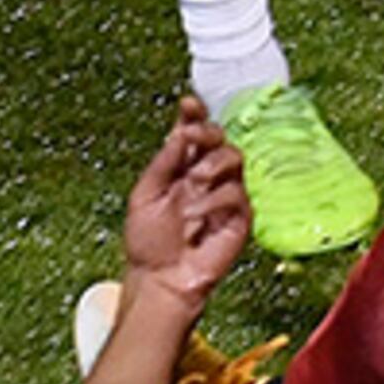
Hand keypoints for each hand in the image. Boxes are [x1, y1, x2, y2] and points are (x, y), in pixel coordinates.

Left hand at [119, 96, 249, 304]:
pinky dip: (215, 199)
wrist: (160, 280)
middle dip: (207, 132)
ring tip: (192, 185)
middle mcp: (205, 177)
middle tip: (192, 138)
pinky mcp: (239, 217)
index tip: (189, 103)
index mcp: (180, 168)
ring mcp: (223, 195)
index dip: (194, 115)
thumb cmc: (149, 242)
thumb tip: (178, 131)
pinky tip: (197, 215)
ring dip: (210, 165)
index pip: (192, 132)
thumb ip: (163, 162)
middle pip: (219, 137)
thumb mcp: (144, 195)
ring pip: (233, 158)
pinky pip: (237, 194)